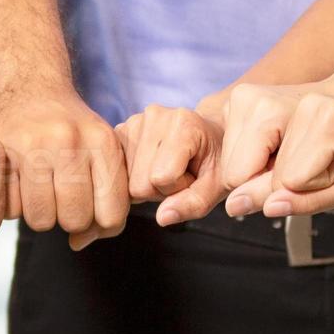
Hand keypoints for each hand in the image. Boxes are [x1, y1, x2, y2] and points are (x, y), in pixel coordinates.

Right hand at [0, 91, 128, 248]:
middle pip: (76, 220)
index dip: (101, 221)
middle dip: (69, 218)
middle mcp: (69, 141)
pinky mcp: (0, 152)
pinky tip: (19, 182)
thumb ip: (106, 198)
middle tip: (61, 196)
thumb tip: (80, 244)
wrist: (25, 83)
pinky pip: (12, 208)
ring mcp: (32, 146)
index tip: (91, 207)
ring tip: (40, 189)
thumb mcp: (100, 149)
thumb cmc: (68, 126)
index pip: (112, 215)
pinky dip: (15, 204)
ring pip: (42, 220)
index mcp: (103, 142)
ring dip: (40, 213)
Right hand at [116, 103, 227, 226]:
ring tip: (168, 168)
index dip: (179, 188)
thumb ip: (194, 203)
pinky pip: (117, 173)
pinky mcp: (120, 130)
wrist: (210, 135)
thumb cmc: (216, 159)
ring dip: (148, 183)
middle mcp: (154, 115)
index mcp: (183, 123)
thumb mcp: (217, 186)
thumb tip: (163, 218)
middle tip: (180, 173)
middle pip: (140, 184)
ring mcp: (134, 121)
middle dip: (161, 188)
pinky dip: (134, 176)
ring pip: (125, 182)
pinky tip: (152, 165)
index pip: (162, 178)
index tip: (193, 175)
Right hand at [218, 85, 333, 217]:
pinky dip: (263, 159)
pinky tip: (290, 151)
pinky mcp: (271, 100)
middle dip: (280, 182)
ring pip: (244, 159)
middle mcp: (302, 102)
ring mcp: (283, 97)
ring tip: (315, 158)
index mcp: (328, 121)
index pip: (285, 180)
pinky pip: (246, 146)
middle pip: (253, 168)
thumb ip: (309, 201)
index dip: (308, 191)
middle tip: (327, 167)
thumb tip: (267, 209)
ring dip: (270, 170)